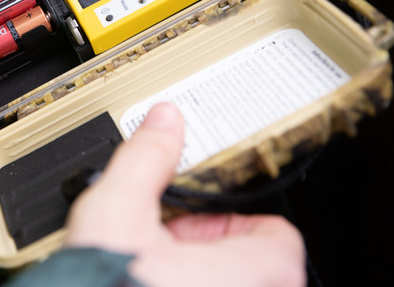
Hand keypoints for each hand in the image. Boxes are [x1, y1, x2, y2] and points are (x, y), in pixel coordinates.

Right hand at [64, 103, 306, 286]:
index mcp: (261, 273)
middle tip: (162, 249)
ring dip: (195, 279)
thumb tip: (164, 122)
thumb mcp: (118, 208)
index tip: (189, 222)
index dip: (225, 220)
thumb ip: (147, 157)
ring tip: (150, 273)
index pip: (274, 233)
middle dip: (205, 253)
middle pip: (251, 267)